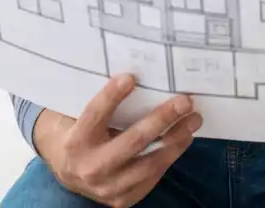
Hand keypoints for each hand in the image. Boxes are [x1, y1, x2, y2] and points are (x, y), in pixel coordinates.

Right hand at [34, 74, 201, 207]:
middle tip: (185, 100)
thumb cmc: (84, 133)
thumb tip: (140, 70)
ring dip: (176, 140)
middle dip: (161, 119)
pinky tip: (183, 138)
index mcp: (76, 142)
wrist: (70, 173)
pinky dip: (170, 156)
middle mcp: (90, 168)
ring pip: (148, 164)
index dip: (111, 97)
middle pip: (131, 142)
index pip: (94, 116)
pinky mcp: (123, 199)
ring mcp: (107, 188)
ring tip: (194, 119)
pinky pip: (152, 177)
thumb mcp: (84, 117)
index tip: (131, 77)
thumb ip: (105, 101)